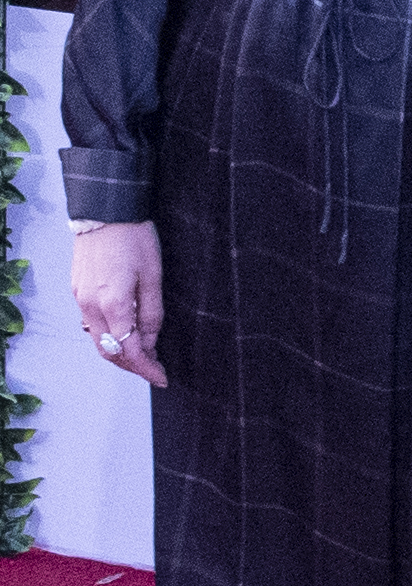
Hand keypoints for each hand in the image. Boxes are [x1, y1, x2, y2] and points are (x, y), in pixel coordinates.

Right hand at [71, 222, 166, 389]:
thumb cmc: (134, 236)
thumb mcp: (153, 274)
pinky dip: (108, 334)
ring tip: (142, 352)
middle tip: (154, 367)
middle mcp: (91, 306)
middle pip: (109, 352)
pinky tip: (123, 330)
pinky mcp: (77, 290)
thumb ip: (151, 312)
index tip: (161, 377)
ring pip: (98, 340)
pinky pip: (91, 323)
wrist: (106, 209)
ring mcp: (80, 299)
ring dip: (118, 351)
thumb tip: (149, 341)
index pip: (129, 351)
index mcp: (113, 304)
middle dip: (132, 364)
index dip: (146, 368)